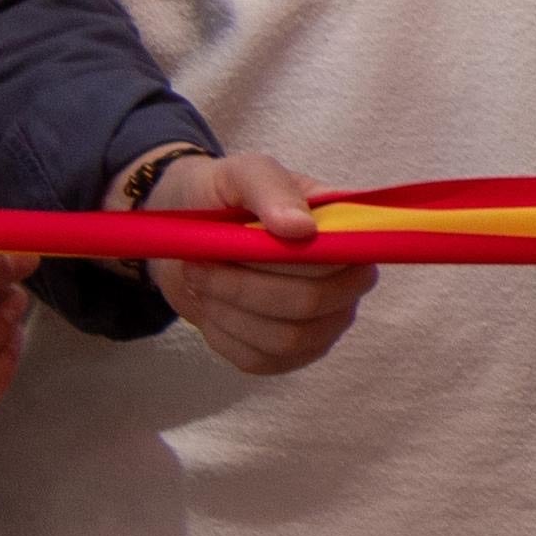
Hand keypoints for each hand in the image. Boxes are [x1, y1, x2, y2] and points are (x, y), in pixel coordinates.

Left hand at [148, 152, 371, 378]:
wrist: (187, 231)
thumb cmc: (225, 196)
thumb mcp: (243, 173)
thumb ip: (273, 190)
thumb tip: (302, 229)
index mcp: (349, 234)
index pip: (340, 261)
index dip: (287, 260)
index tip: (237, 240)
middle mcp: (348, 282)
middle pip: (312, 305)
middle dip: (244, 287)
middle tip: (201, 263)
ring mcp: (323, 323)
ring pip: (287, 339)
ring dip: (230, 312)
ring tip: (202, 282)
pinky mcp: (289, 353)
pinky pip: (263, 361)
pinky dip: (225, 337)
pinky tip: (213, 310)